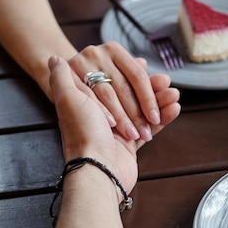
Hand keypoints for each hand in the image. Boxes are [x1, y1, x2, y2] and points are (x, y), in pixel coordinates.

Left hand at [48, 55, 180, 191]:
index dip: (130, 75)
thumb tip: (53, 57)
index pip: (113, 81)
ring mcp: (118, 129)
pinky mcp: (131, 144)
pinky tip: (174, 108)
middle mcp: (101, 114)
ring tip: (174, 94)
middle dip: (150, 88)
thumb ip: (61, 77)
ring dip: (160, 100)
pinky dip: (164, 117)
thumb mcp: (67, 99)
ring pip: (143, 109)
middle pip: (131, 94)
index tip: (145, 66)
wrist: (97, 170)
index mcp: (87, 101)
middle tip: (166, 81)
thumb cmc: (82, 134)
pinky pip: (151, 127)